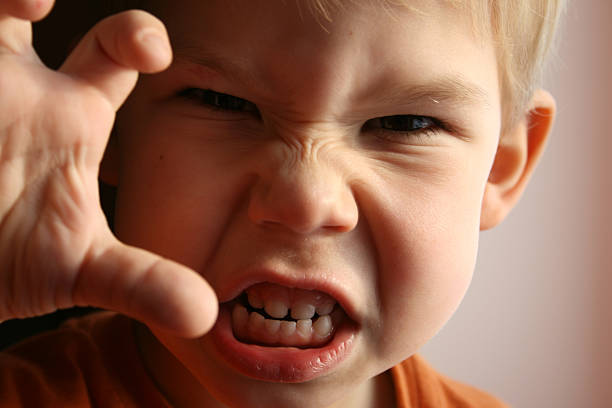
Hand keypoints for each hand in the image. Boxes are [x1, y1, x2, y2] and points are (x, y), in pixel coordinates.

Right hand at [0, 0, 217, 337]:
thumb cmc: (18, 261)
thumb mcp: (82, 269)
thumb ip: (143, 283)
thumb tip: (204, 315)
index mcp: (73, 118)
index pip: (116, 56)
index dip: (139, 39)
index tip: (155, 52)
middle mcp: (23, 92)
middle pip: (32, 9)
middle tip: (40, 4)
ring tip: (16, 4)